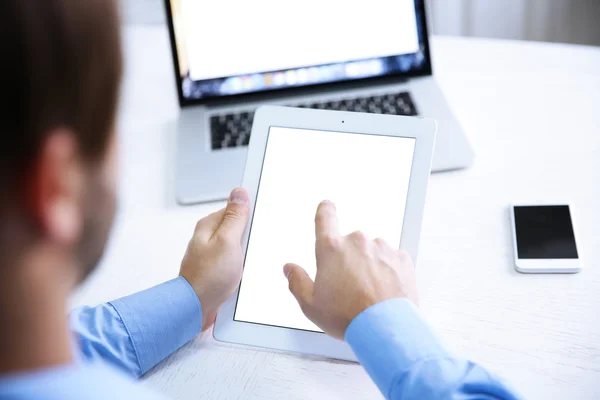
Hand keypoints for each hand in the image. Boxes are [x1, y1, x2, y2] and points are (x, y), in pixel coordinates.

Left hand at [180, 188, 249, 330]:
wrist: (195, 308)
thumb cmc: (208, 278)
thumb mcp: (228, 241)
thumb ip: (235, 217)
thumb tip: (239, 194)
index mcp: (209, 226)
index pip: (234, 208)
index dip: (250, 214)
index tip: (258, 222)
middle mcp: (208, 238)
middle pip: (237, 228)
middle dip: (249, 236)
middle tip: (251, 247)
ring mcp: (212, 254)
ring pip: (238, 246)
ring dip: (246, 253)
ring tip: (246, 263)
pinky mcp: (216, 269)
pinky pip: (235, 261)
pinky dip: (241, 265)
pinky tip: (243, 273)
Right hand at [283, 200, 417, 339]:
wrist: (386, 328)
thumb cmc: (347, 317)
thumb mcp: (311, 305)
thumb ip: (297, 281)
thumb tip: (289, 268)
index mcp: (331, 249)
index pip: (325, 217)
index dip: (325, 210)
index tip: (326, 207)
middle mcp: (357, 241)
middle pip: (350, 242)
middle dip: (349, 258)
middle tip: (350, 285)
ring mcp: (381, 247)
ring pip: (372, 251)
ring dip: (370, 264)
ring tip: (370, 291)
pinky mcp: (401, 257)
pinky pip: (391, 259)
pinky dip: (388, 271)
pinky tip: (384, 290)